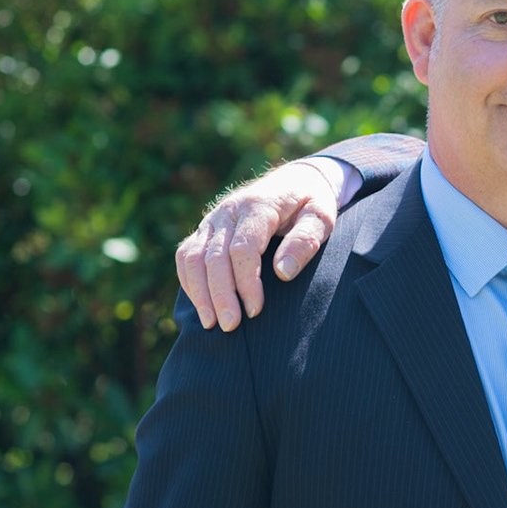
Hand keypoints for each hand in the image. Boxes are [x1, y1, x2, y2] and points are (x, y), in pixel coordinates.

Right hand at [175, 159, 342, 330]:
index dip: (246, 282)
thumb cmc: (310, 203)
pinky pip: (185, 256)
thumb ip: (306, 240)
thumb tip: (283, 272)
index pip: (243, 248)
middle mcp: (228, 211)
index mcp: (258, 205)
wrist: (293, 180)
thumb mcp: (321, 217)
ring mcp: (213, 219)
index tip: (256, 310)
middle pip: (213, 257)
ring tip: (211, 324)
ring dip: (199, 293)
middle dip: (220, 295)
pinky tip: (202, 305)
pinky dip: (189, 281)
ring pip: (192, 257)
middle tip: (230, 326)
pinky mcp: (205, 229)